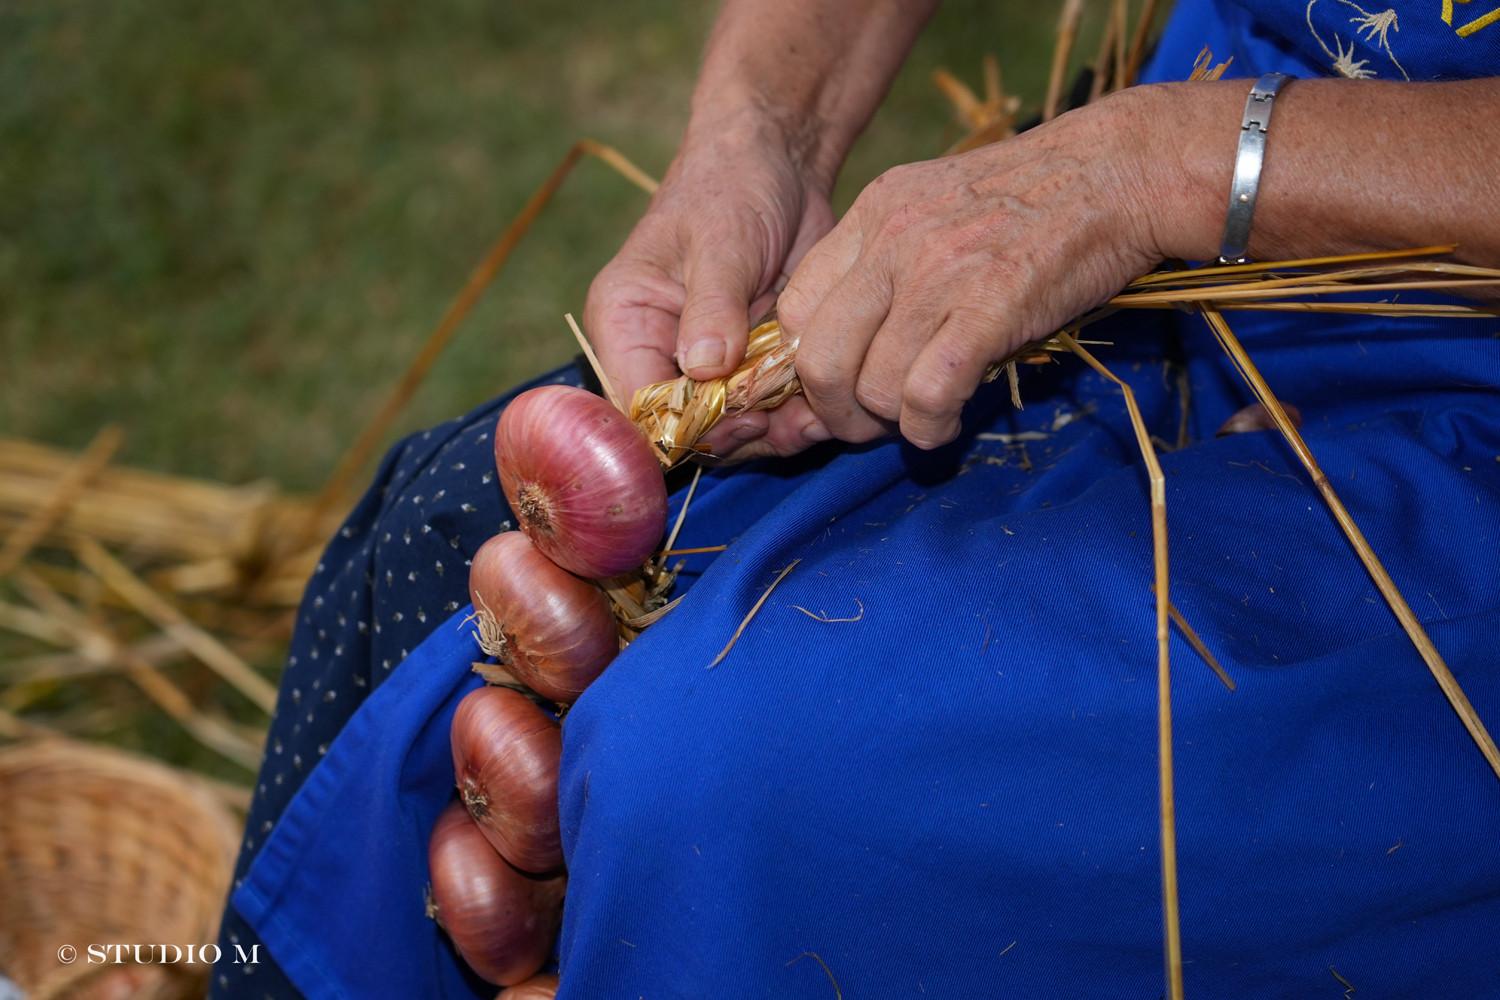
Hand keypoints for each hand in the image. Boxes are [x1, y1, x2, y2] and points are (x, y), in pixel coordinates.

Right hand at [583, 110, 836, 461]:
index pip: (639, 403)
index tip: (742, 417)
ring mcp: (707, 365)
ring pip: (730, 429)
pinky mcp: (750, 366)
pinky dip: (793, 417)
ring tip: (816, 419)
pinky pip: (766, 411)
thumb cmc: (732, 184)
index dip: (687, 425)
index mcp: (624, 323)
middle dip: (738, 434)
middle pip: (685, 429)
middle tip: (789, 424)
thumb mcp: (721, 240)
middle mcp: (658, 354)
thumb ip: (712, 305)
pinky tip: (823, 409)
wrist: (781, 162)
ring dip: (773, 432)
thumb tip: (704, 368)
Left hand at [778, 89, 1168, 450]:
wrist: (1119, 171)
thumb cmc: (1034, 200)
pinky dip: (929, 427)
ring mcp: (939, 274)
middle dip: (836, 413)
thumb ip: (885, 262)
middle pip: (817, 359)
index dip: (805, 366)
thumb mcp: (936, 205)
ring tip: (921, 420)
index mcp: (873, 214)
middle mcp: (893, 242)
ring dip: (891, 424)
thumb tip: (850, 345)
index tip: (838, 387)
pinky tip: (944, 424)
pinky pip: (926, 395)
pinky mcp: (990, 308)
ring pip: (872, 386)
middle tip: (867, 426)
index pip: (793, 311)